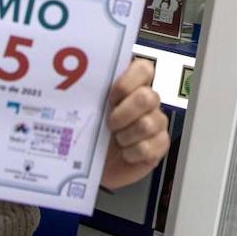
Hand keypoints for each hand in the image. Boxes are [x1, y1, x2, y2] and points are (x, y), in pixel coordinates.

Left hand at [101, 59, 169, 189]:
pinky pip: (149, 147)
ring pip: (148, 124)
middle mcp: (148, 102)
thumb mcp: (88, 110)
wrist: (92, 167)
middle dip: (124, 113)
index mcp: (132, 86)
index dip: (127, 83)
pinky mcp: (159, 145)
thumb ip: (91, 94)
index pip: (144, 69)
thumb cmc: (91, 133)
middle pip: (148, 97)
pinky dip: (131, 153)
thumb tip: (77, 85)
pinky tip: (125, 153)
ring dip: (126, 136)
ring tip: (116, 141)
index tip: (111, 98)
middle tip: (110, 124)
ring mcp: (157, 123)